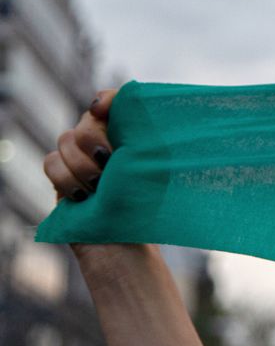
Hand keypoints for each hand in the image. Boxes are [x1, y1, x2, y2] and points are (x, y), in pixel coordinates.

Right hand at [42, 89, 156, 276]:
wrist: (123, 244)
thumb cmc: (143, 209)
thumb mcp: (152, 172)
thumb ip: (147, 143)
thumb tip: (143, 115)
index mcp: (129, 137)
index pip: (115, 104)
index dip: (108, 101)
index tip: (101, 110)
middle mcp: (103, 142)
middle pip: (85, 122)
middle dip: (94, 142)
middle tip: (109, 164)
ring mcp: (80, 158)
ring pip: (65, 141)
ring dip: (83, 166)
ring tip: (100, 188)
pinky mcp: (62, 176)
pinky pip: (51, 163)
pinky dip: (67, 180)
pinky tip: (83, 196)